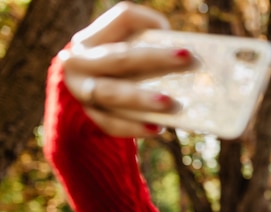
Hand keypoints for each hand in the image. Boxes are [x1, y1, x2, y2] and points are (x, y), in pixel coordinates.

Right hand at [58, 2, 194, 136]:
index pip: (123, 20)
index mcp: (92, 38)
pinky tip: (158, 128)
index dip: (150, 21)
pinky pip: (112, 123)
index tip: (177, 35)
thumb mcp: (123, 50)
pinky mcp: (88, 116)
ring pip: (112, 93)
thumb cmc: (116, 70)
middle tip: (187, 59)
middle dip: (156, 59)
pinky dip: (134, 127)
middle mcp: (79, 61)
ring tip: (170, 103)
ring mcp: (80, 90)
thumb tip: (186, 56)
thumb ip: (147, 46)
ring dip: (142, 98)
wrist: (85, 97)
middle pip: (120, 58)